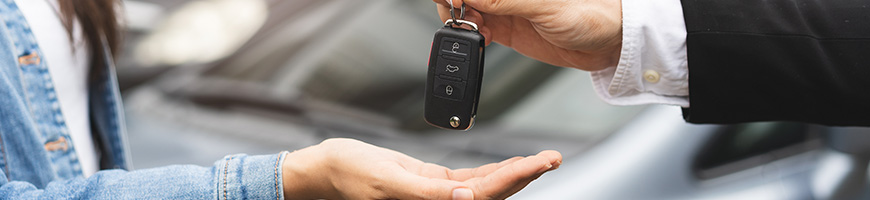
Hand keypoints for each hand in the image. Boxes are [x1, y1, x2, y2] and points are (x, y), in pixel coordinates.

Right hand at [282, 138, 561, 199]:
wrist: (327, 168)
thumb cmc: (349, 174)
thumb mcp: (388, 180)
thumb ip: (428, 192)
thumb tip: (467, 197)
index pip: (484, 195)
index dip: (516, 178)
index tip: (539, 162)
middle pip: (492, 192)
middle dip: (524, 175)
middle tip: (552, 157)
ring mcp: (437, 195)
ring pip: (484, 185)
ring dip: (513, 172)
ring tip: (541, 159)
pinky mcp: (431, 184)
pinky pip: (467, 179)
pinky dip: (490, 171)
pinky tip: (510, 163)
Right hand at [434, 0, 622, 70]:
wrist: (612, 42)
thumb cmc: (593, 13)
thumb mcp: (544, 6)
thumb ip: (503, 1)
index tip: (454, 2)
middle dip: (454, 3)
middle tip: (460, 17)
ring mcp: (505, 8)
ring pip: (466, 10)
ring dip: (460, 21)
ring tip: (471, 29)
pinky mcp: (507, 29)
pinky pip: (477, 30)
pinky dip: (471, 36)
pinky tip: (480, 39)